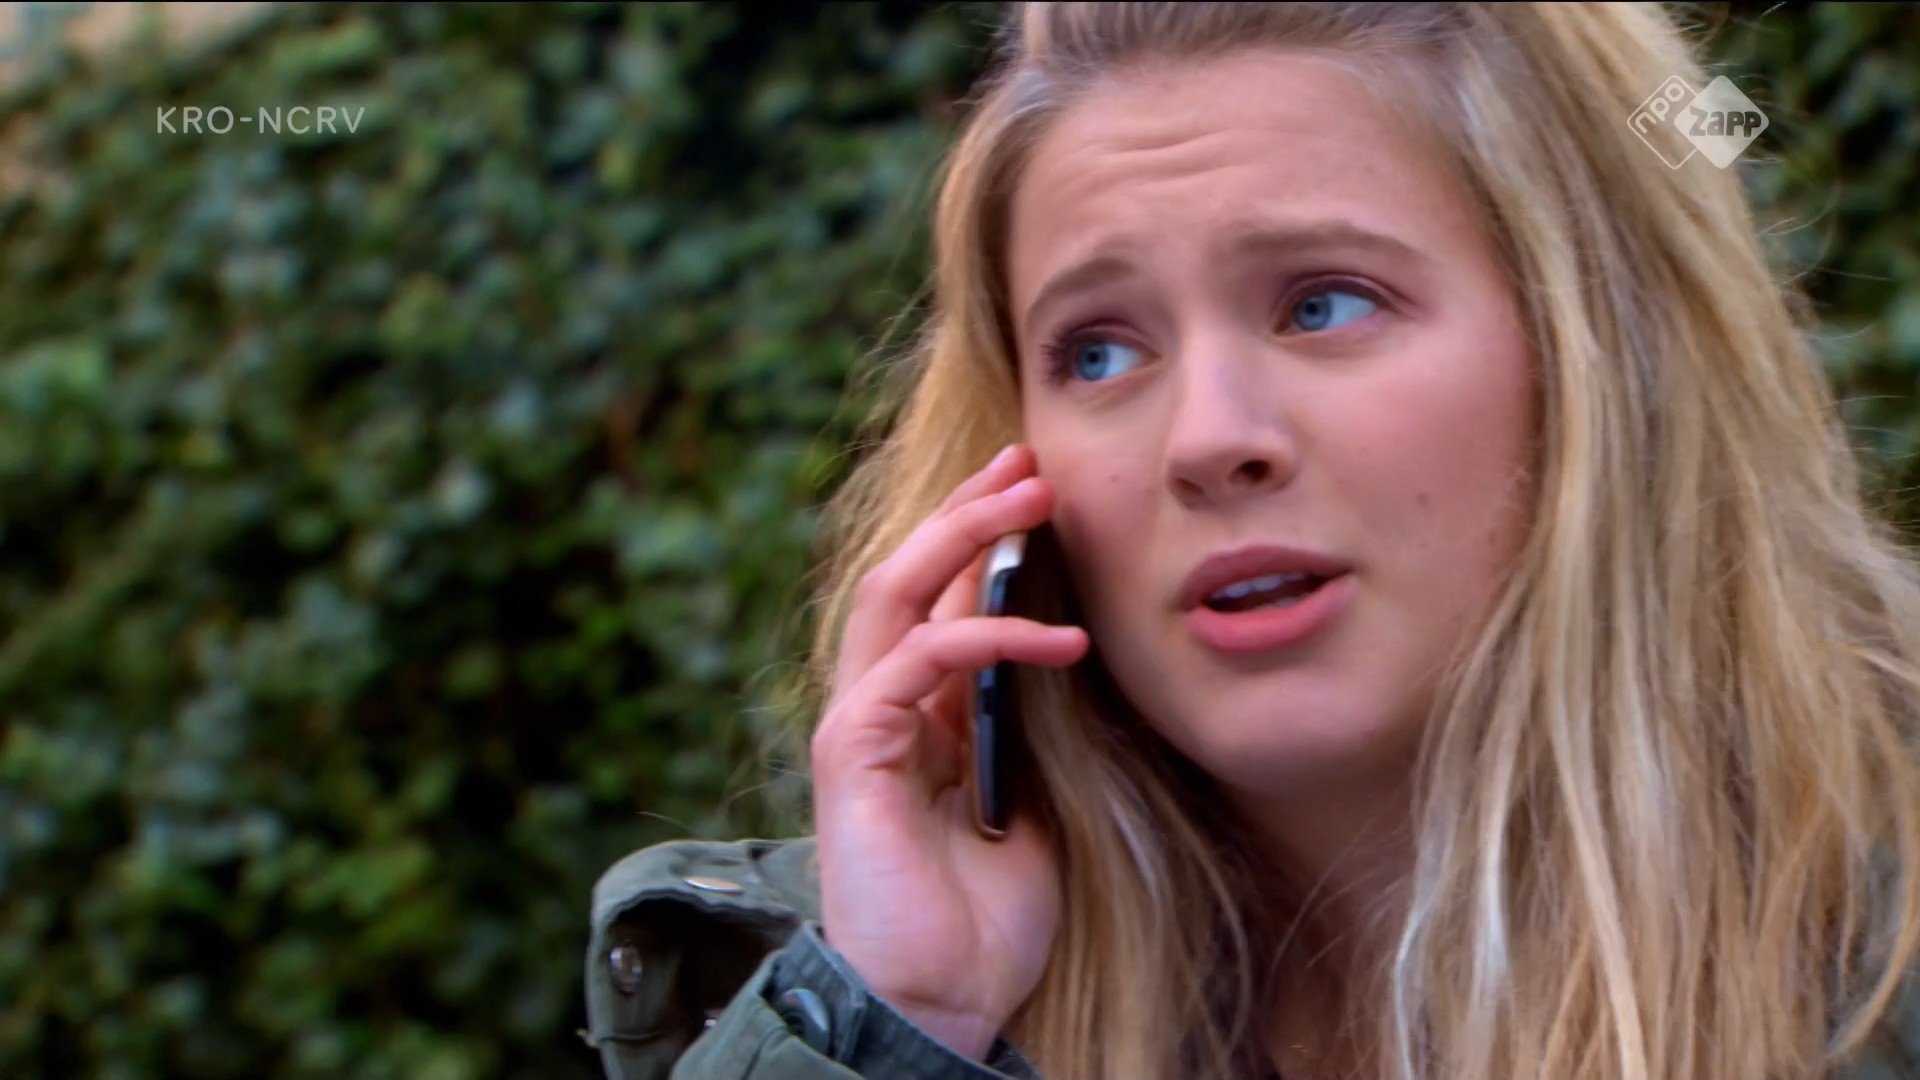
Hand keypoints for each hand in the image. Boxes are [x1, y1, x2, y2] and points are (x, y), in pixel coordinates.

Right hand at [809, 443, 1085, 1059]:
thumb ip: (1029, 733)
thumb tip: (1066, 658)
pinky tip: (1060, 637)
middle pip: (908, 576)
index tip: (1043, 489)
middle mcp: (881, 709)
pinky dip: (987, 635)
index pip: (941, 603)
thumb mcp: (1030, 806)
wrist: (937, 1004)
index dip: (984, 540)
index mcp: (919, 718)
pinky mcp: (855, 752)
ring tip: (1032, 496)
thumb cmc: (983, 922)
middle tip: (1032, 460)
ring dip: (963, 535)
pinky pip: (916, 663)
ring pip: (895, 593)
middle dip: (968, 510)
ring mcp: (861, 726)